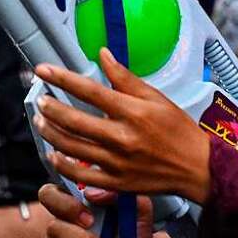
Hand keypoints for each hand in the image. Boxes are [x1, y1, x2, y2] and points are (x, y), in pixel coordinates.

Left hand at [33, 48, 211, 202]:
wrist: (197, 168)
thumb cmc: (179, 131)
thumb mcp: (156, 98)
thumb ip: (125, 78)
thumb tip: (104, 55)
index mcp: (133, 112)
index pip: (90, 91)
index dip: (62, 78)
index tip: (44, 70)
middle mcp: (122, 137)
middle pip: (74, 120)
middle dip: (50, 108)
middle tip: (40, 100)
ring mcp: (117, 162)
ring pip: (71, 147)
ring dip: (50, 132)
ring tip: (41, 121)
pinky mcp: (115, 182)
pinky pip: (80, 174)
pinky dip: (62, 164)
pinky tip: (54, 153)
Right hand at [38, 184, 172, 237]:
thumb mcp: (139, 212)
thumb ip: (124, 195)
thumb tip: (92, 193)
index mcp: (85, 198)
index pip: (65, 178)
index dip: (72, 184)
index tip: (91, 199)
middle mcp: (68, 215)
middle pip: (48, 195)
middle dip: (69, 207)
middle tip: (91, 222)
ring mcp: (60, 237)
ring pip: (54, 228)